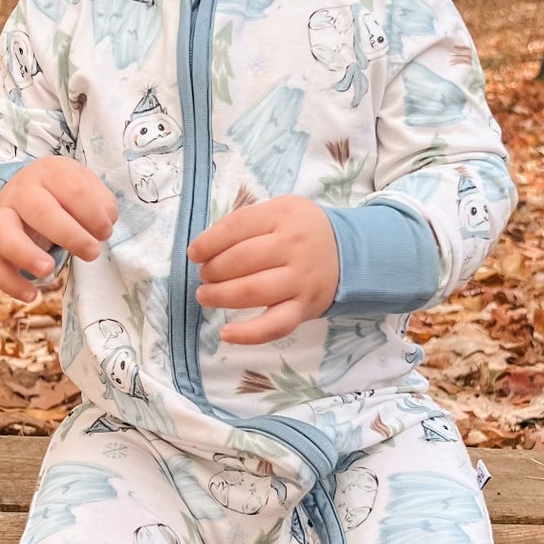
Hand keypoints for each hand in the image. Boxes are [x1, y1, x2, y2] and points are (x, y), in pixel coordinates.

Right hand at [0, 157, 116, 301]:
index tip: (105, 231)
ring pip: (1, 232)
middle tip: (92, 252)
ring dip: (25, 253)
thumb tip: (102, 227)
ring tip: (49, 270)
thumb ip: (101, 204)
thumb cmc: (65, 193)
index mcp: (49, 172)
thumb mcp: (87, 187)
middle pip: (38, 209)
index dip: (93, 213)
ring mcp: (1, 216)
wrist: (28, 191)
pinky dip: (8, 282)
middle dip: (69, 234)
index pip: (72, 189)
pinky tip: (31, 296)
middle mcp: (21, 191)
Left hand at [189, 195, 338, 344]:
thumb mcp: (280, 209)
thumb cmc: (302, 230)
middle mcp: (293, 247)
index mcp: (282, 216)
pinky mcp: (304, 308)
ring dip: (220, 296)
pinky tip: (226, 333)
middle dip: (212, 271)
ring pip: (251, 292)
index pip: (236, 227)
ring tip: (205, 296)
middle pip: (240, 260)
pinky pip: (275, 326)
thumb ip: (246, 222)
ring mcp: (300, 280)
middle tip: (205, 276)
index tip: (194, 254)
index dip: (208, 242)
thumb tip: (205, 247)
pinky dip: (248, 334)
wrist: (349, 252)